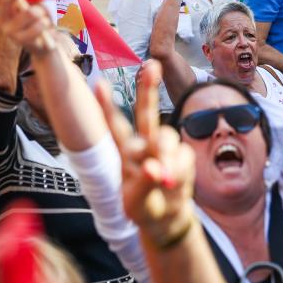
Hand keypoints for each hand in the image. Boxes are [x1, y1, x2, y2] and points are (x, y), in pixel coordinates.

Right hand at [0, 0, 54, 56]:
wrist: (46, 45)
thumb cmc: (39, 21)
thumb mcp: (34, 5)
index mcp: (4, 10)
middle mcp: (2, 20)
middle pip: (5, 1)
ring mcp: (10, 32)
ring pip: (29, 13)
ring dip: (41, 12)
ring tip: (43, 18)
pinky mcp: (20, 41)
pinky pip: (37, 26)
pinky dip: (45, 23)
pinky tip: (44, 28)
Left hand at [97, 60, 194, 246]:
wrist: (166, 219)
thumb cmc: (143, 208)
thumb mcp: (136, 203)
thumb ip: (145, 183)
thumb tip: (155, 168)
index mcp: (126, 152)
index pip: (115, 126)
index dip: (108, 106)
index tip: (99, 85)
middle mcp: (144, 144)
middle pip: (147, 112)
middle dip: (149, 87)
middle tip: (152, 63)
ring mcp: (164, 149)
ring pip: (167, 137)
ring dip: (166, 155)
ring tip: (164, 181)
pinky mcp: (182, 156)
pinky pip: (183, 156)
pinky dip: (179, 171)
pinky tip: (173, 184)